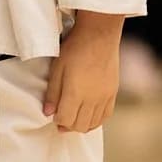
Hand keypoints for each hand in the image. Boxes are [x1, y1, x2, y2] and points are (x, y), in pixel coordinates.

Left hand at [44, 11, 123, 132]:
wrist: (99, 35)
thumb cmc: (75, 48)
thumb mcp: (57, 68)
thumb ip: (52, 93)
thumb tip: (48, 113)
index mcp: (75, 93)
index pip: (65, 119)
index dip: (57, 119)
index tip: (53, 114)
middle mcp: (92, 99)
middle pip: (79, 125)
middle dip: (67, 125)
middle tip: (61, 118)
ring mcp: (104, 97)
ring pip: (92, 124)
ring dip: (81, 124)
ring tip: (74, 117)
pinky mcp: (113, 93)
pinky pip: (106, 116)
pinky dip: (96, 120)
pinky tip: (89, 115)